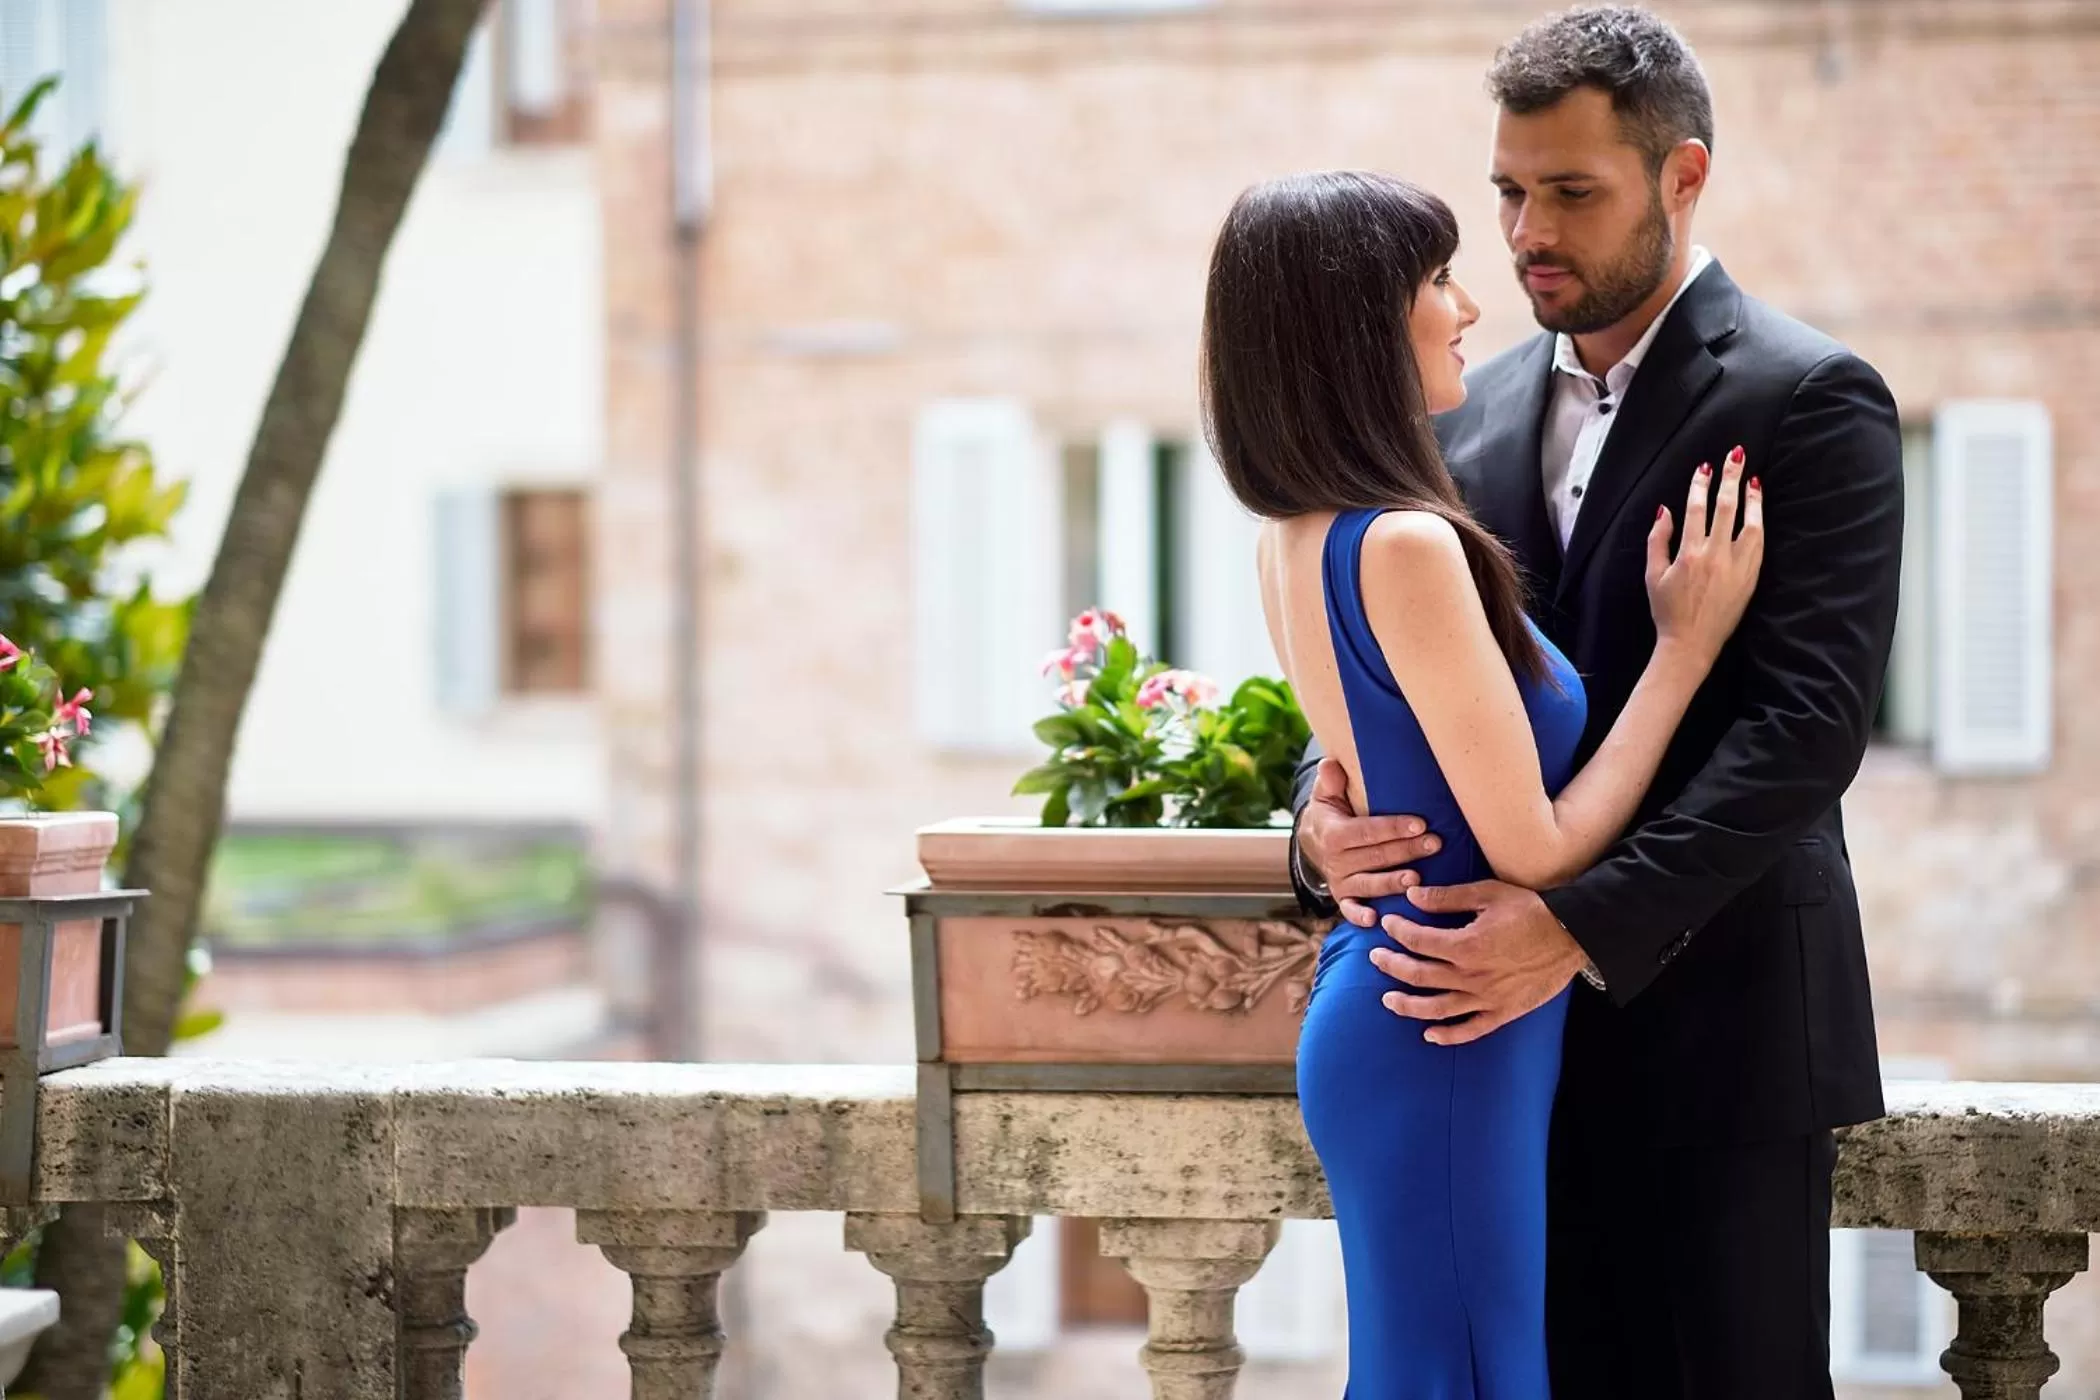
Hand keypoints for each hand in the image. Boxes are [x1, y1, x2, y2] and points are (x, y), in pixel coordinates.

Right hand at [1298, 758, 1441, 926]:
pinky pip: (1350, 910)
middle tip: (1435, 844)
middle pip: (1375, 856)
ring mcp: (1340, 882)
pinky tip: (1375, 920)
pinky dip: (1359, 916)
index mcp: (1333, 833)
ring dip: (1392, 883)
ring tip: (1416, 881)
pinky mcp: (1343, 898)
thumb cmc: (1331, 813)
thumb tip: (1330, 763)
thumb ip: (1330, 781)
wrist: (1313, 841)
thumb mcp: (1326, 795)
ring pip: (1369, 884)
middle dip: (1406, 851)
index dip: (1392, 827)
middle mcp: (1336, 860)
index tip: (1420, 823)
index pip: (1366, 831)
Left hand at [1368, 880, 1587, 1044]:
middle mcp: (1471, 976)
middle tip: (1376, 957)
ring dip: (1409, 1005)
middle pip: (1419, 975)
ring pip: (1437, 1008)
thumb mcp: (1488, 894)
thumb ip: (1447, 897)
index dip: (1397, 931)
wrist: (1574, 935)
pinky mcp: (1503, 1012)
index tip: (1387, 923)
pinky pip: (1471, 1030)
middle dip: (1392, 965)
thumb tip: (1412, 896)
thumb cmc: (1532, 910)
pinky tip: (1430, 1035)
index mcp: (1465, 945)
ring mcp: (1487, 998)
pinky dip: (1449, 1036)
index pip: (1417, 941)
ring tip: (1389, 999)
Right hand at [1647, 445, 1764, 665]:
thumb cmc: (1667, 610)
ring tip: (1752, 479)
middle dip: (1730, 479)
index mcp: (1688, 554)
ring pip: (1749, 524)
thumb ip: (1657, 540)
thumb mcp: (1652, 576)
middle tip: (1736, 455)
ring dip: (1751, 499)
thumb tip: (1664, 511)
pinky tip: (1758, 512)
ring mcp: (1736, 567)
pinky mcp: (1750, 578)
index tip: (1705, 467)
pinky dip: (1759, 524)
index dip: (1701, 485)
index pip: (1697, 509)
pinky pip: (1758, 545)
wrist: (1691, 644)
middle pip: (1726, 508)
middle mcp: (1715, 556)